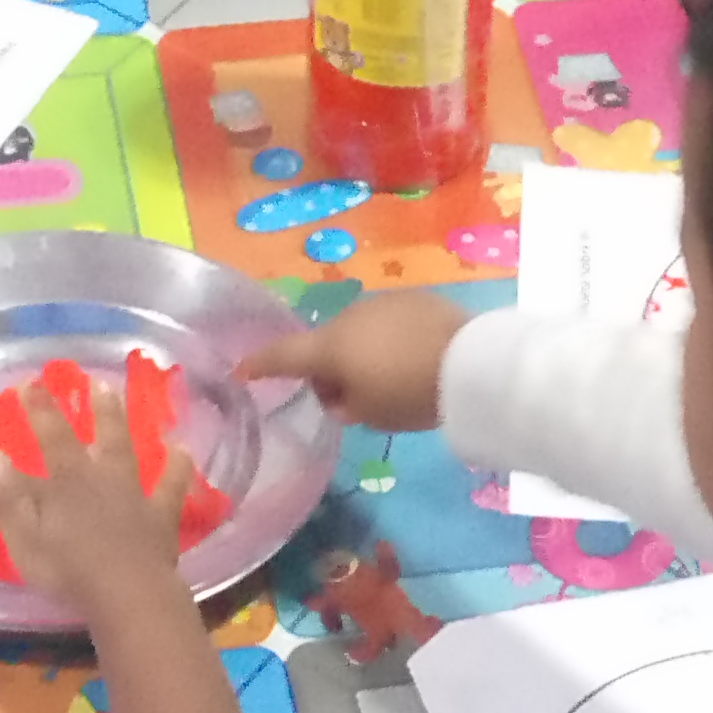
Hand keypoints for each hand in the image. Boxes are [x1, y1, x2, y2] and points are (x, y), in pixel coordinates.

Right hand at [0, 381, 197, 618]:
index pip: (36, 445)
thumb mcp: (24, 539)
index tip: (17, 387)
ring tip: (110, 389)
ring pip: (121, 446)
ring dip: (114, 418)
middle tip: (57, 378)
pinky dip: (178, 466)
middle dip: (62, 410)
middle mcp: (95, 479)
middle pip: (75, 439)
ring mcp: (131, 494)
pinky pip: (171, 485)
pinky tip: (184, 448)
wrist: (128, 592)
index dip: (26, 418)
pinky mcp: (160, 516)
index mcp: (61, 485)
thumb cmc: (67, 571)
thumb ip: (5, 497)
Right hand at [235, 287, 465, 432]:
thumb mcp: (370, 415)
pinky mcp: (413, 298)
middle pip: (326, 345)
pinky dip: (390, 340)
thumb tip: (338, 393)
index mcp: (329, 346)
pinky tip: (413, 358)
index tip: (242, 370)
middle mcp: (349, 315)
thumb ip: (343, 405)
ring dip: (362, 352)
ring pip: (358, 331)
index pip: (283, 355)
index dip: (260, 365)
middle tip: (351, 399)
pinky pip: (388, 323)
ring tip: (390, 378)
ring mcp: (382, 302)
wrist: (471, 362)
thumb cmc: (410, 394)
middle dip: (330, 369)